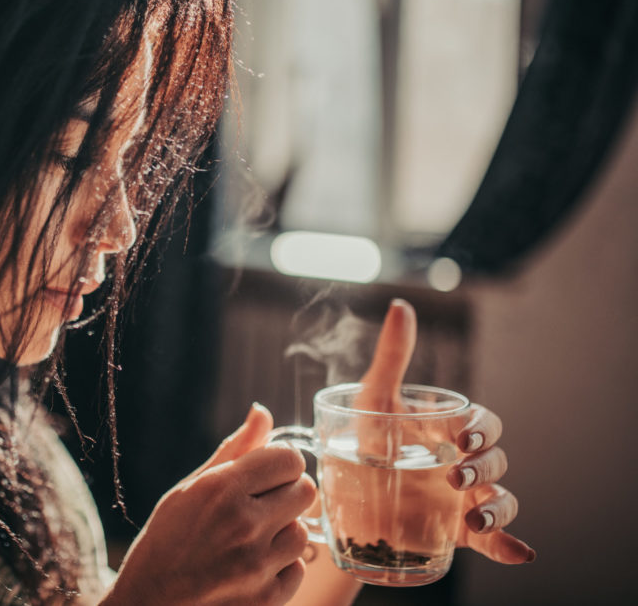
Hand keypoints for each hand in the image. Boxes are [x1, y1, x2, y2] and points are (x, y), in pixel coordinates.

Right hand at [104, 405, 316, 605]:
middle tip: (262, 506)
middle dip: (287, 494)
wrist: (149, 604)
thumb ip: (233, 451)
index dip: (281, 464)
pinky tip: (251, 567)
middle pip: (306, 491)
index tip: (266, 474)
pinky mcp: (267, 599)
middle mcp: (243, 524)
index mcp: (221, 489)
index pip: (289, 458)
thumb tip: (263, 412)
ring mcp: (257, 565)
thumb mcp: (190, 489)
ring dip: (283, 533)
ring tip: (252, 540)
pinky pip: (298, 569)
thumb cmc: (166, 541)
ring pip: (303, 532)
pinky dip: (280, 568)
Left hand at [358, 299, 535, 563]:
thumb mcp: (372, 399)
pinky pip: (496, 540)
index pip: (482, 424)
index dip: (481, 430)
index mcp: (447, 431)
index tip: (460, 439)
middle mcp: (461, 464)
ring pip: (501, 498)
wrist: (340, 497)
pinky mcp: (457, 532)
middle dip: (484, 467)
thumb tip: (400, 306)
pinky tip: (519, 553)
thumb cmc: (362, 439)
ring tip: (475, 519)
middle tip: (454, 477)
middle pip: (495, 460)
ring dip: (498, 507)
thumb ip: (391, 356)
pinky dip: (511, 546)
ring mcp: (462, 499)